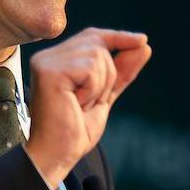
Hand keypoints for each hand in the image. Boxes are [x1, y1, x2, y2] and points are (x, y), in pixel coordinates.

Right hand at [24, 27, 151, 187]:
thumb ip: (121, 70)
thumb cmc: (75, 129)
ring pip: (97, 55)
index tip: (142, 40)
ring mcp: (46, 62)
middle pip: (98, 44)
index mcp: (56, 60)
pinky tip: (76, 102)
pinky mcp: (49, 71)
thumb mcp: (105, 96)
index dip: (118, 36)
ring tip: (81, 103)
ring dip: (100, 85)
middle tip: (90, 101)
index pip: (92, 36)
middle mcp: (47, 56)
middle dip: (108, 74)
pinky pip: (89, 69)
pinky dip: (93, 89)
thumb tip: (143, 45)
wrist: (59, 152)